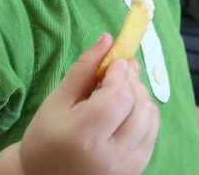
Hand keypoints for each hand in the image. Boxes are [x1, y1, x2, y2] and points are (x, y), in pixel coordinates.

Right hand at [19, 33, 158, 174]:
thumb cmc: (46, 138)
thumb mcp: (58, 99)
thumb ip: (84, 68)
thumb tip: (107, 38)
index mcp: (86, 136)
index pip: (120, 97)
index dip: (120, 74)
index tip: (112, 63)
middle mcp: (112, 156)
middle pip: (140, 107)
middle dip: (133, 81)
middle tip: (119, 70)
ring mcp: (127, 168)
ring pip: (151, 119)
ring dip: (141, 97)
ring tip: (120, 90)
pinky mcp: (135, 171)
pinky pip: (152, 135)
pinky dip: (144, 115)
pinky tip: (126, 111)